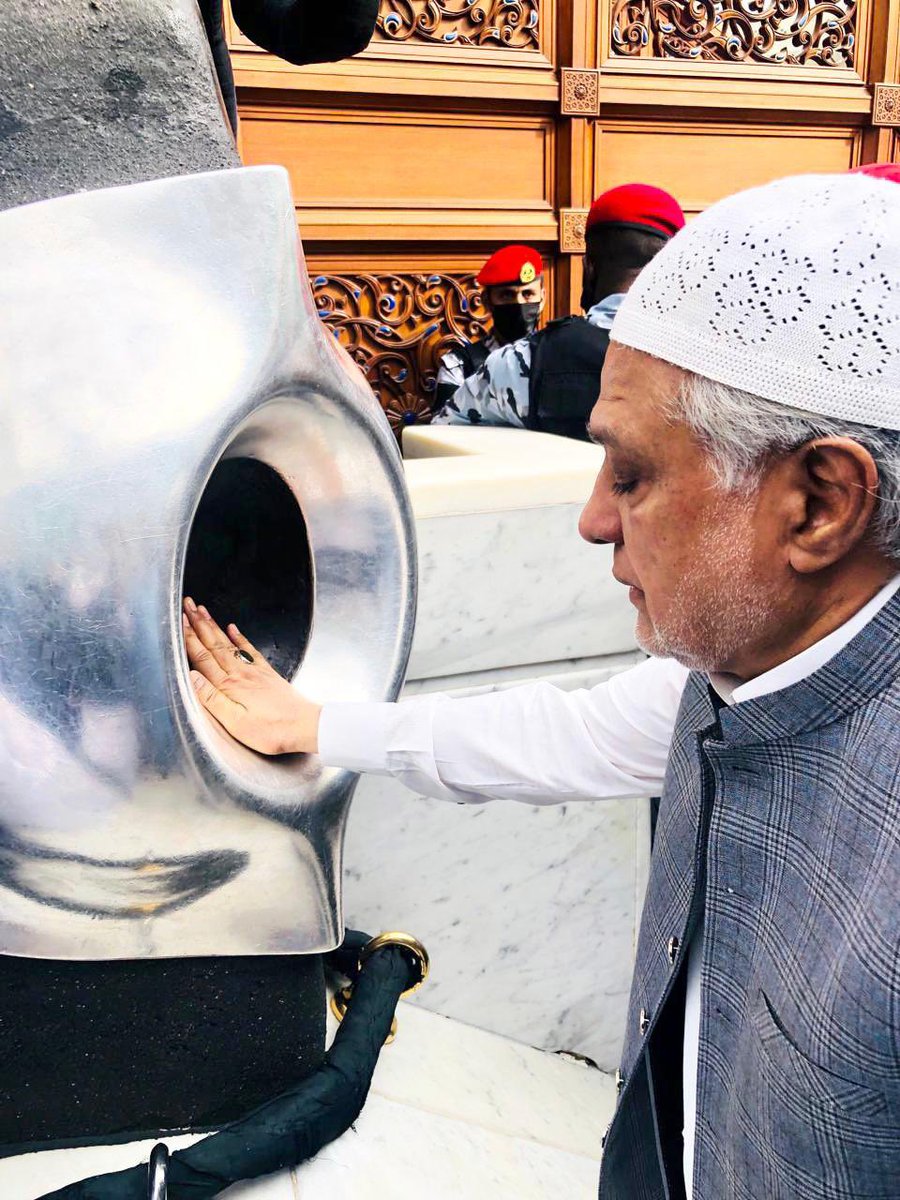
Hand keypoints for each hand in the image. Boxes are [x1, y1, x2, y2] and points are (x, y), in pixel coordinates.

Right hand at [182, 598, 320, 754]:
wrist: (305, 726)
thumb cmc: (271, 730)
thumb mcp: (236, 723)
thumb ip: (212, 699)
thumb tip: (192, 677)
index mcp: (229, 686)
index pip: (203, 657)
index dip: (189, 638)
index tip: (179, 621)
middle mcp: (240, 673)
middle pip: (214, 644)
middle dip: (198, 623)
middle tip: (187, 605)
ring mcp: (254, 671)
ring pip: (228, 643)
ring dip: (213, 626)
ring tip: (202, 611)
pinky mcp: (266, 673)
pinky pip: (249, 650)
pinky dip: (239, 637)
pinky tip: (232, 628)